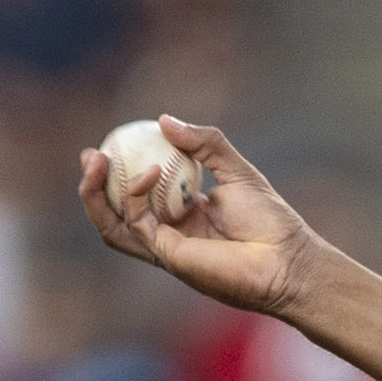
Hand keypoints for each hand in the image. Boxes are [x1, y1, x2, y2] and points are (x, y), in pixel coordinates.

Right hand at [76, 115, 318, 319]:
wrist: (290, 260)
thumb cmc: (272, 223)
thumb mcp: (237, 170)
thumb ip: (205, 143)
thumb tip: (164, 120)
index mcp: (182, 216)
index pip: (137, 195)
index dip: (117, 173)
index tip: (109, 143)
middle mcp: (169, 234)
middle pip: (114, 214)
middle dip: (94, 186)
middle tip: (91, 155)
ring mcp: (166, 248)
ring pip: (113, 226)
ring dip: (96, 194)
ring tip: (95, 160)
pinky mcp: (170, 256)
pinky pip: (139, 223)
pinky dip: (135, 196)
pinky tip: (149, 171)